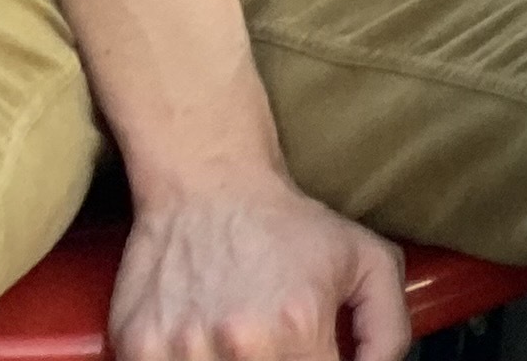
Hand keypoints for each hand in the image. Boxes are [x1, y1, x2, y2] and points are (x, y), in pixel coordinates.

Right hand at [108, 170, 411, 360]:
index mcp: (298, 327)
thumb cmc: (289, 225)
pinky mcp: (138, 349)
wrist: (208, 184)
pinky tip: (201, 342)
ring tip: (239, 341)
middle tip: (278, 344)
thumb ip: (388, 330)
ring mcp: (182, 351)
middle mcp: (240, 346)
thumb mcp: (368, 260)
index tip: (316, 357)